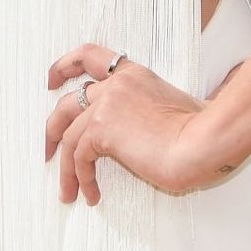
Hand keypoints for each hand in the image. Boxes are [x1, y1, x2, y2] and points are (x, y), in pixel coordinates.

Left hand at [45, 45, 231, 204]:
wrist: (203, 142)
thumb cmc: (201, 132)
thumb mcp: (173, 108)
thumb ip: (148, 111)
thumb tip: (140, 133)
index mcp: (134, 75)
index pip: (90, 56)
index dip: (65, 66)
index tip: (52, 80)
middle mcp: (115, 84)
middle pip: (68, 101)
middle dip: (53, 127)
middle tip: (47, 148)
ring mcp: (106, 104)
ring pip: (69, 135)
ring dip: (65, 168)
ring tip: (68, 191)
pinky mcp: (101, 129)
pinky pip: (78, 157)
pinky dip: (81, 178)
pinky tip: (91, 194)